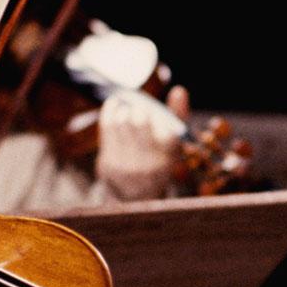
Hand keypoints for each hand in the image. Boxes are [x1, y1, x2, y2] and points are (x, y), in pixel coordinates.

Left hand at [95, 87, 187, 201]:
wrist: (136, 195)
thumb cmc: (158, 160)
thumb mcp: (174, 142)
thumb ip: (178, 115)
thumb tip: (179, 90)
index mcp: (169, 156)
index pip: (165, 125)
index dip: (155, 114)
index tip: (150, 112)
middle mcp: (149, 162)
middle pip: (139, 120)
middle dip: (138, 110)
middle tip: (138, 111)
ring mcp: (127, 165)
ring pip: (122, 121)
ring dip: (124, 111)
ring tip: (127, 113)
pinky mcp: (109, 164)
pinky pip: (107, 128)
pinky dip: (110, 111)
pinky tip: (114, 105)